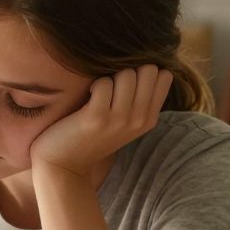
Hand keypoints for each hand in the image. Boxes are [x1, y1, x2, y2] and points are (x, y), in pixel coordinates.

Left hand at [29, 65, 172, 177]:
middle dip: (129, 70)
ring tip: (100, 93)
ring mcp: (119, 120)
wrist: (65, 164)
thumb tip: (150, 64)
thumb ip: (141, 98)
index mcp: (149, 119)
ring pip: (127, 74)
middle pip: (148, 70)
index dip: (144, 71)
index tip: (128, 83)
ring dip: (110, 77)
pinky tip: (88, 97)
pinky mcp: (97, 118)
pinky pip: (104, 83)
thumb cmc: (93, 136)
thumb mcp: (126, 122)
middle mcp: (139, 120)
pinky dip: (94, 84)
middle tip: (112, 87)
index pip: (164, 75)